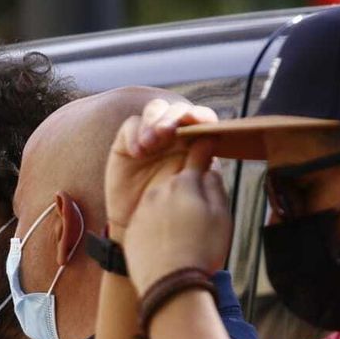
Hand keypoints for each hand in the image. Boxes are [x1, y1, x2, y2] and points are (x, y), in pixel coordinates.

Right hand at [105, 98, 218, 231]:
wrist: (142, 228)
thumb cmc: (171, 210)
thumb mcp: (190, 188)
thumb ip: (201, 162)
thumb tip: (212, 138)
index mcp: (195, 141)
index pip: (201, 118)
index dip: (200, 116)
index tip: (199, 123)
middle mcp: (173, 134)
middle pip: (176, 110)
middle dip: (173, 117)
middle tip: (166, 132)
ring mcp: (150, 135)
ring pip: (155, 110)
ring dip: (153, 121)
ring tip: (150, 144)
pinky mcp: (127, 141)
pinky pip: (131, 125)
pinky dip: (135, 134)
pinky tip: (137, 152)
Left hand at [122, 147, 231, 293]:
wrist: (170, 287)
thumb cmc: (202, 252)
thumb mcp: (221, 216)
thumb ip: (214, 187)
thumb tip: (209, 169)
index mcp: (184, 183)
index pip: (197, 155)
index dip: (204, 149)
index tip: (209, 147)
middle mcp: (159, 191)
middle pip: (178, 180)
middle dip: (188, 186)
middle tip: (200, 207)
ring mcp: (143, 211)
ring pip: (162, 200)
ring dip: (173, 207)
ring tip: (185, 231)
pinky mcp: (133, 231)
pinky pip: (149, 220)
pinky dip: (159, 226)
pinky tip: (169, 243)